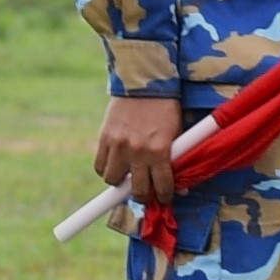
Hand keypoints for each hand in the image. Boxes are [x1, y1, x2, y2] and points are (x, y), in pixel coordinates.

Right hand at [92, 94, 186, 216]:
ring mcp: (118, 145)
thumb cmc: (165, 107)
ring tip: (127, 174)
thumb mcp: (176, 133)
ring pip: (113, 180)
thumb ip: (175, 159)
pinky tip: (115, 164)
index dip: (164, 197)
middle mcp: (137, 151)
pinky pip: (100, 165)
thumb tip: (180, 187)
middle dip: (143, 195)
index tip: (164, 197)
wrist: (144, 82)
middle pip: (137, 190)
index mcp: (159, 151)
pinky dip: (106, 168)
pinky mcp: (104, 137)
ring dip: (120, 181)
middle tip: (145, 191)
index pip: (161, 187)